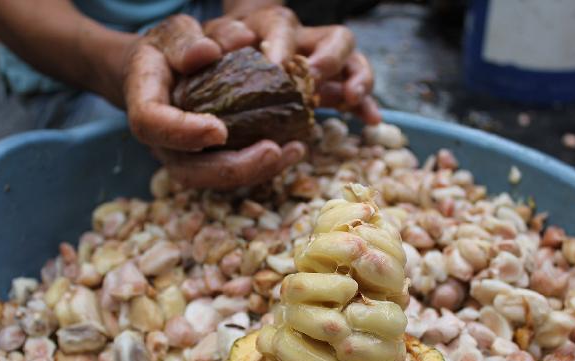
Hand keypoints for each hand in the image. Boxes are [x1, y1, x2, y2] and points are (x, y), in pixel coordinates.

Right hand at [123, 15, 303, 188]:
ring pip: (212, 179)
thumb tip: (207, 52)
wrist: (165, 70)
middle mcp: (160, 140)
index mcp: (145, 102)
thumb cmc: (170, 50)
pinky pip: (230, 174)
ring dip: (255, 172)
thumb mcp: (174, 33)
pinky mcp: (205, 163)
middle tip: (273, 151)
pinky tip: (292, 150)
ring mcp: (182, 157)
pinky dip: (262, 167)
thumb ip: (185, 41)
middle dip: (232, 168)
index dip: (183, 131)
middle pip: (186, 170)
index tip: (219, 130)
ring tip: (293, 151)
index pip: (151, 123)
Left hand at [205, 6, 380, 123]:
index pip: (282, 25)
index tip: (279, 66)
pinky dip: (364, 103)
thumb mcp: (204, 44)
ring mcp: (321, 61)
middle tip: (315, 80)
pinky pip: (354, 89)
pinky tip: (370, 121)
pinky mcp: (329, 83)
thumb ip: (207, 44)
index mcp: (270, 26)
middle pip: (335, 37)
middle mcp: (303, 40)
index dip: (283, 45)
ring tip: (352, 98)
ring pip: (353, 59)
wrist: (226, 53)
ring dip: (357, 78)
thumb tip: (209, 52)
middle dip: (330, 59)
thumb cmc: (215, 52)